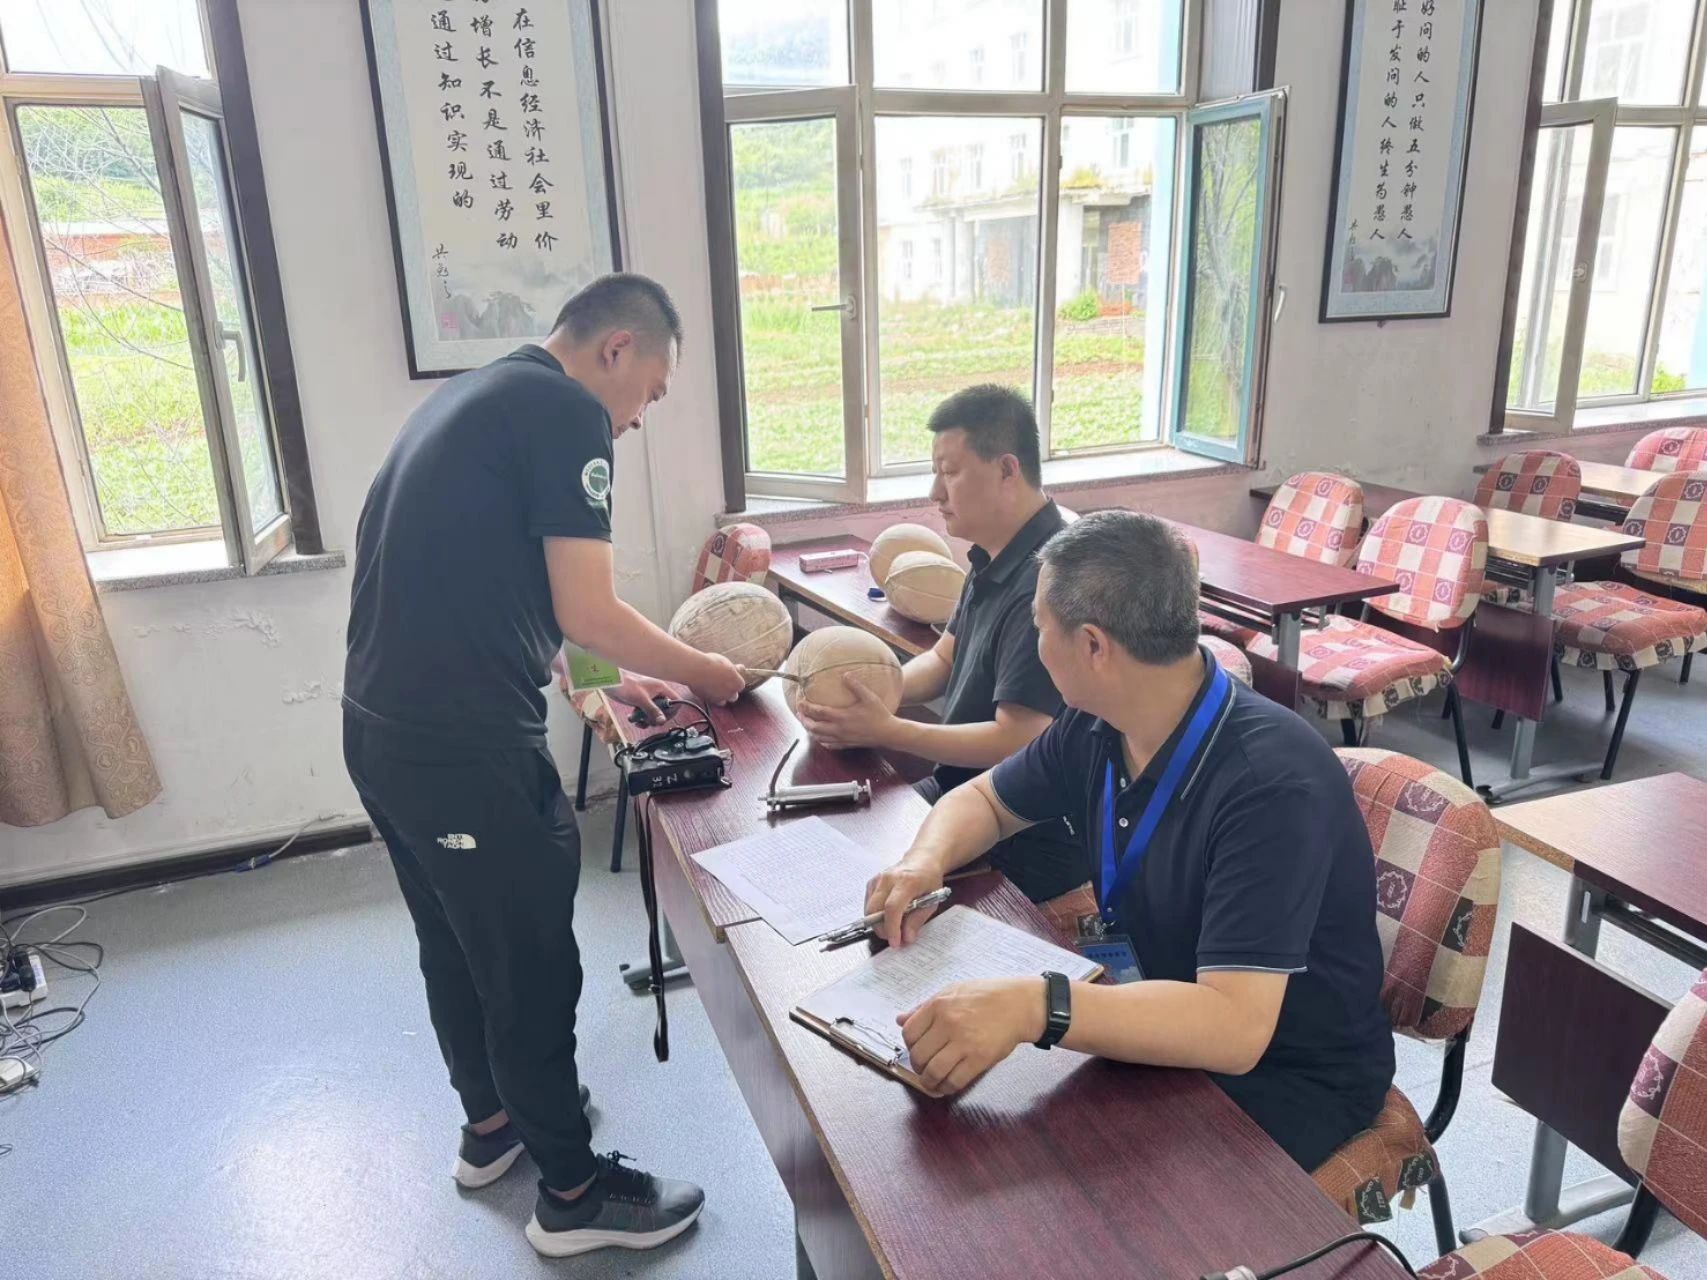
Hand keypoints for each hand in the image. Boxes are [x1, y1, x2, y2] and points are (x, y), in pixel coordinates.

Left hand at [606, 672, 673, 725]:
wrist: (611, 682)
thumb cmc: (625, 684)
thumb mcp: (641, 699)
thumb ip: (653, 710)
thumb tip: (662, 721)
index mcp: (661, 688)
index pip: (676, 701)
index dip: (672, 711)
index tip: (664, 718)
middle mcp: (656, 693)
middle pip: (665, 710)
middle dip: (656, 718)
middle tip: (649, 720)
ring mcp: (648, 699)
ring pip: (654, 714)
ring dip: (646, 720)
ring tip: (639, 720)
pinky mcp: (640, 703)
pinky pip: (645, 714)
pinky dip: (639, 719)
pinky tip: (633, 718)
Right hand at [692, 653, 745, 705]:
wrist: (695, 670)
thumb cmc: (712, 664)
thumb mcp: (725, 662)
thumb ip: (734, 668)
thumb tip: (741, 668)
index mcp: (738, 683)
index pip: (740, 686)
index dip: (735, 681)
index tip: (730, 676)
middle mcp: (730, 694)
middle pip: (733, 696)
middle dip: (729, 691)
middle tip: (722, 682)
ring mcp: (719, 699)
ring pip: (723, 701)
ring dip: (721, 696)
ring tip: (714, 686)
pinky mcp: (709, 701)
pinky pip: (712, 701)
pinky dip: (711, 697)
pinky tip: (707, 689)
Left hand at [795, 675, 897, 750]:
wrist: (888, 733)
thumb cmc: (879, 715)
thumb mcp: (869, 697)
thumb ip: (856, 686)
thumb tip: (845, 674)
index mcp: (841, 717)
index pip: (817, 712)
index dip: (806, 707)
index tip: (800, 701)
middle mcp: (838, 730)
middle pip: (813, 727)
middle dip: (803, 719)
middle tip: (799, 712)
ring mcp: (841, 739)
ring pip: (818, 737)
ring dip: (809, 730)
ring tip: (806, 722)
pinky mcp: (846, 744)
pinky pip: (828, 745)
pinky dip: (820, 740)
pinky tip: (820, 736)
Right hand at [863, 860, 944, 946]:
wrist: (922, 860)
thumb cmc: (929, 879)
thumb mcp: (932, 901)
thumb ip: (917, 920)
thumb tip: (906, 937)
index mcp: (907, 881)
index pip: (892, 907)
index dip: (892, 928)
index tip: (895, 942)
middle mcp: (888, 878)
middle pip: (875, 909)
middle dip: (882, 929)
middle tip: (894, 938)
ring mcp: (878, 879)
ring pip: (869, 909)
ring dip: (878, 924)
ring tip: (892, 928)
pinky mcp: (872, 882)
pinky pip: (868, 904)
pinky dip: (875, 915)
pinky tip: (887, 916)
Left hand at [899, 977, 1041, 1095]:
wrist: (1018, 1004)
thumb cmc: (986, 995)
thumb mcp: (952, 991)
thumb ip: (924, 1007)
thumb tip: (900, 1020)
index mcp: (938, 1005)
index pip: (909, 1033)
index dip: (909, 1045)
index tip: (916, 1049)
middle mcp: (948, 1024)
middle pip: (918, 1055)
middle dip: (917, 1066)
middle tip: (923, 1067)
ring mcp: (964, 1042)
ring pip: (933, 1072)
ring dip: (928, 1082)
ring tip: (932, 1081)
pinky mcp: (979, 1059)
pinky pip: (955, 1081)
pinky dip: (946, 1088)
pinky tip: (946, 1086)